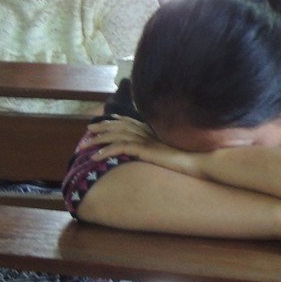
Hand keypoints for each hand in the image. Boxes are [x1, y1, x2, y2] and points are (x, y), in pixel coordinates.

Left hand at [86, 115, 204, 177]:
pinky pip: (121, 147)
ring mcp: (146, 139)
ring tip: (83, 147)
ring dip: (97, 140)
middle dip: (100, 128)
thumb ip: (157, 145)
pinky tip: (95, 157)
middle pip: (118, 126)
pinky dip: (107, 151)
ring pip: (116, 135)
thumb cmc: (186, 157)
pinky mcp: (145, 149)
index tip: (101, 124)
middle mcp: (147, 131)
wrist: (197, 161)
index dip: (113, 121)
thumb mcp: (168, 149)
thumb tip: (148, 150)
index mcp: (152, 130)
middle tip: (86, 132)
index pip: (128, 121)